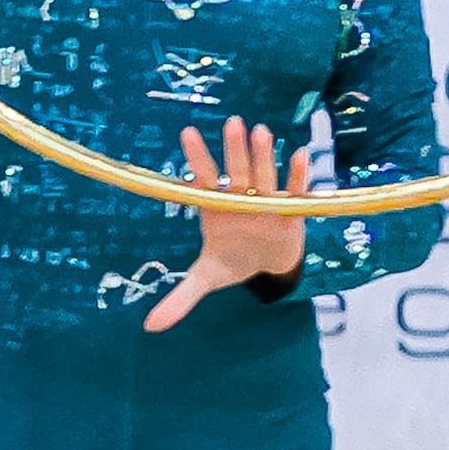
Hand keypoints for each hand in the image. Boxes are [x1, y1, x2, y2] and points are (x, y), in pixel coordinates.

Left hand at [143, 119, 310, 329]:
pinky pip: (295, 191)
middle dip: (233, 149)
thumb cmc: (233, 262)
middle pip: (237, 171)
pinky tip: (299, 155)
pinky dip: (298, 176)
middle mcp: (241, 200)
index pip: (205, 179)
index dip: (197, 157)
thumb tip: (149, 327)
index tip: (187, 132)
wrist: (267, 268)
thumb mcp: (206, 280)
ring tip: (261, 131)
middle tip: (231, 122)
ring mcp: (267, 203)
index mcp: (217, 209)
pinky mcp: (291, 212)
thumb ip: (179, 299)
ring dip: (263, 155)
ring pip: (265, 176)